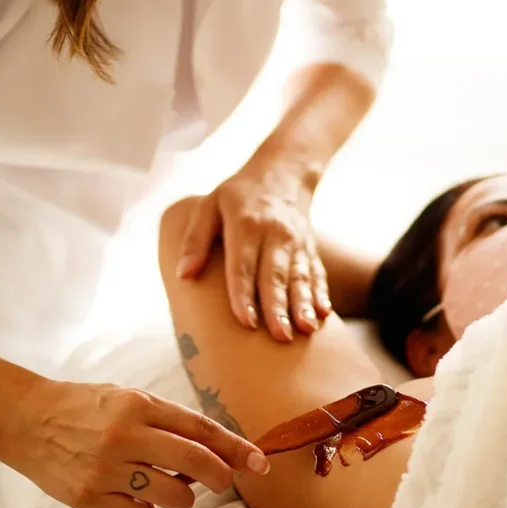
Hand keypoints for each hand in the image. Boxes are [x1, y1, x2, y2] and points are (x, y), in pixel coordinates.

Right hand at [0, 379, 269, 507]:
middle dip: (219, 475)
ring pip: (172, 496)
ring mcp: (106, 469)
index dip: (234, 447)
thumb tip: (213, 450)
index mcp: (139, 405)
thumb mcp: (129, 398)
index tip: (257, 461)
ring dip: (180, 496)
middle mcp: (125, 435)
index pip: (200, 428)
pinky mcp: (89, 498)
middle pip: (194, 462)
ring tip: (160, 482)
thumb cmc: (85, 407)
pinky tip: (130, 494)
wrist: (26, 419)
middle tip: (224, 481)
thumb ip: (168, 421)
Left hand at [176, 157, 331, 341]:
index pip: (243, 265)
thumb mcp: (209, 205)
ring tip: (306, 329)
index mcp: (245, 225)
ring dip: (303, 304)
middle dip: (278, 307)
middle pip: (274, 275)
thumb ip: (195, 239)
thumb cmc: (238, 194)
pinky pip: (316, 272)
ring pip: (299, 276)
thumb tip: (183, 274)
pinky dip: (320, 293)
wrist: (282, 171)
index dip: (244, 294)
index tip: (245, 321)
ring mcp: (295, 241)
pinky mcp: (309, 247)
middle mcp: (274, 234)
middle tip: (280, 336)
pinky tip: (323, 313)